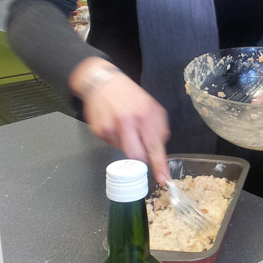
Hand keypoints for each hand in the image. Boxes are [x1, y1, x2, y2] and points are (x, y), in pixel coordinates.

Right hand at [70, 59, 170, 183]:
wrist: (103, 82)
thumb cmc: (130, 95)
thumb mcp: (152, 106)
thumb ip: (159, 128)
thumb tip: (159, 148)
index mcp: (144, 115)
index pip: (154, 146)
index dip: (159, 165)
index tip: (163, 179)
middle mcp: (126, 122)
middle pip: (136, 156)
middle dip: (141, 159)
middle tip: (141, 147)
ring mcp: (110, 128)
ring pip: (124, 151)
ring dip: (129, 145)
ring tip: (126, 127)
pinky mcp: (99, 131)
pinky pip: (113, 144)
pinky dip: (117, 139)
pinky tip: (116, 125)